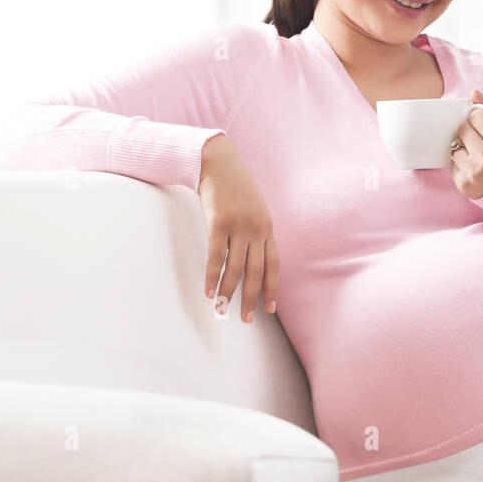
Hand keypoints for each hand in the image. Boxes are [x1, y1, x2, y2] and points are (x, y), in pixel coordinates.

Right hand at [197, 134, 279, 322]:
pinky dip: (212, 276)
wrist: (219, 162)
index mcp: (267, 228)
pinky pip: (216, 256)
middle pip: (256, 271)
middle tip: (246, 319)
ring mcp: (239, 226)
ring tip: (221, 310)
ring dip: (228, 292)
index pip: (274, 264)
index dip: (272, 287)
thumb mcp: (254, 209)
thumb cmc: (234, 187)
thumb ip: (255, 231)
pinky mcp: (219, 223)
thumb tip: (253, 256)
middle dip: (251, 298)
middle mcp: (257, 230)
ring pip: (235, 268)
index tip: (270, 309)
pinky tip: (208, 291)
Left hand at [450, 88, 482, 200]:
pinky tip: (477, 168)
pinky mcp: (463, 185)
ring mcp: (472, 173)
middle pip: (463, 129)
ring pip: (455, 146)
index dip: (482, 120)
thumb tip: (474, 93)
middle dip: (473, 132)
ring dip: (466, 148)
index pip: (475, 116)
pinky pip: (453, 163)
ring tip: (481, 156)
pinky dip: (463, 163)